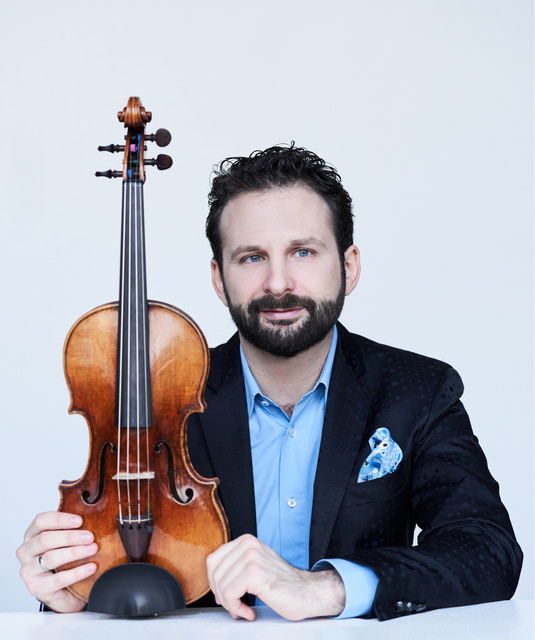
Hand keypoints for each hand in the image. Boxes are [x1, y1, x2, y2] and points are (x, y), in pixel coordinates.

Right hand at [16, 511, 97, 612]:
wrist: (65, 591)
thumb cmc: (65, 560)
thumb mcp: (68, 541)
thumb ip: (74, 528)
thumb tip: (92, 515)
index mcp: (32, 535)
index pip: (41, 521)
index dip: (60, 519)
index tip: (80, 521)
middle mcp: (26, 552)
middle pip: (45, 539)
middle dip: (70, 537)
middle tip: (90, 537)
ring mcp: (29, 571)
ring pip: (50, 558)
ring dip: (74, 552)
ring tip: (93, 549)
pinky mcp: (36, 589)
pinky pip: (58, 579)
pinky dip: (77, 573)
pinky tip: (90, 567)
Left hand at [206, 534, 344, 620]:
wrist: (307, 593)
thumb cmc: (282, 584)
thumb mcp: (255, 566)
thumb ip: (236, 566)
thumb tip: (213, 581)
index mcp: (246, 541)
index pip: (213, 561)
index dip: (214, 583)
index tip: (225, 596)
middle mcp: (248, 544)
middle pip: (214, 574)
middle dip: (221, 596)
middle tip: (234, 606)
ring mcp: (251, 557)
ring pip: (220, 586)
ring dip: (230, 605)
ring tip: (243, 610)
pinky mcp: (254, 573)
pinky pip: (230, 595)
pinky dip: (237, 609)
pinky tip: (249, 612)